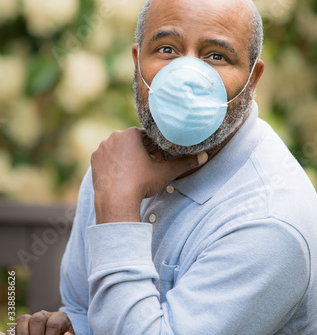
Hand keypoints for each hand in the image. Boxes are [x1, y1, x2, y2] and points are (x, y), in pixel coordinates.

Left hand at [91, 127, 207, 222]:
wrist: (116, 200)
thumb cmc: (140, 183)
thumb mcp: (165, 172)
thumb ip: (184, 163)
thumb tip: (204, 157)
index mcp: (131, 134)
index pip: (146, 137)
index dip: (153, 148)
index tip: (156, 159)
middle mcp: (113, 136)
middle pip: (131, 141)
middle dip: (139, 151)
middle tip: (145, 167)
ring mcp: (101, 148)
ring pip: (118, 149)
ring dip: (125, 156)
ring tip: (132, 172)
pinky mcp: (94, 160)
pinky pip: (107, 158)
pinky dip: (113, 164)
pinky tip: (120, 175)